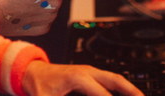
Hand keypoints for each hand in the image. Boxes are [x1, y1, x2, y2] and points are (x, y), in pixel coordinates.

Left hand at [22, 61, 143, 95]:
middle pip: (114, 80)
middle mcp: (86, 71)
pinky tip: (128, 94)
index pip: (102, 94)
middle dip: (131, 91)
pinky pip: (109, 80)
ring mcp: (88, 71)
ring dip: (129, 88)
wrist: (33, 71)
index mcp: (78, 77)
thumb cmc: (40, 84)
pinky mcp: (89, 75)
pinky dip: (121, 87)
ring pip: (114, 78)